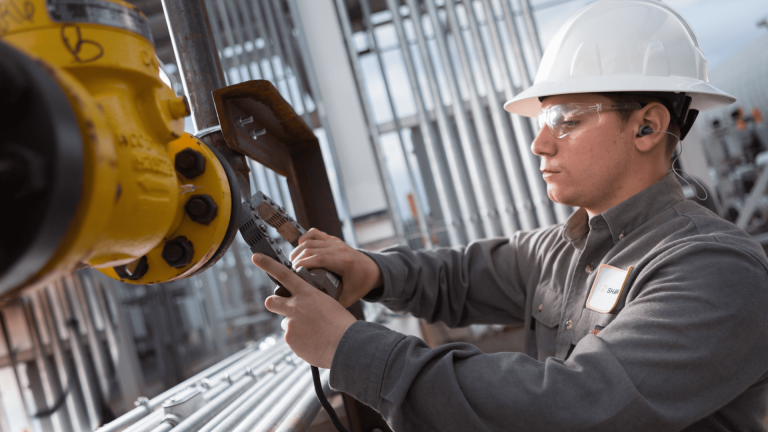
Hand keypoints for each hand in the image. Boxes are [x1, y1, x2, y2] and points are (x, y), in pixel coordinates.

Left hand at [254, 253, 356, 368]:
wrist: (346, 344)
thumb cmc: (342, 324)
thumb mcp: (328, 304)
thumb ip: (312, 303)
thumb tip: (305, 312)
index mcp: (307, 293)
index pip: (284, 274)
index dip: (268, 264)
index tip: (256, 257)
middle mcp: (295, 306)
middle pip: (271, 301)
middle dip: (274, 303)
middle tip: (283, 308)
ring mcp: (291, 323)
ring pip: (286, 324)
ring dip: (296, 327)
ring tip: (314, 333)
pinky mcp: (290, 340)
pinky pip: (292, 339)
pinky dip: (301, 342)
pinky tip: (314, 342)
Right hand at [290, 228, 382, 307]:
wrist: (372, 270)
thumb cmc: (360, 285)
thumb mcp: (348, 298)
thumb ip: (332, 303)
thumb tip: (313, 308)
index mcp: (345, 262)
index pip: (318, 258)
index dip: (302, 264)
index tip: (294, 274)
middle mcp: (340, 249)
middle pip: (311, 249)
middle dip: (297, 259)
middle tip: (291, 272)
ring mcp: (336, 242)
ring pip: (310, 241)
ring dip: (298, 251)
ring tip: (293, 264)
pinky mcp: (333, 239)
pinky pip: (315, 233)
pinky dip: (305, 238)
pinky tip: (300, 248)